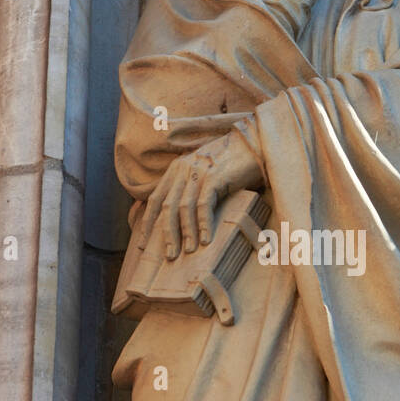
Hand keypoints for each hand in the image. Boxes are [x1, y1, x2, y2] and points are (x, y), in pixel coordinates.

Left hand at [138, 131, 263, 260]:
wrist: (256, 144)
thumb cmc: (232, 164)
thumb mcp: (205, 174)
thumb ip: (190, 189)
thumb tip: (182, 221)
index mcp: (176, 169)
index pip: (154, 199)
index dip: (147, 223)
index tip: (143, 245)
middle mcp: (183, 169)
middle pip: (166, 206)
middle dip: (166, 233)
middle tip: (170, 256)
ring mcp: (198, 171)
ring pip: (183, 207)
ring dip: (185, 232)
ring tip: (188, 251)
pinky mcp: (215, 176)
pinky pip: (204, 204)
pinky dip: (203, 223)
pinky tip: (205, 239)